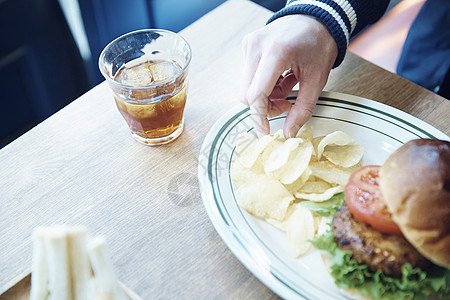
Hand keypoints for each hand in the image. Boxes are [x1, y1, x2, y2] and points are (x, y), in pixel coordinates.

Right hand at [240, 15, 337, 137]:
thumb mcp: (317, 79)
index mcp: (276, 52)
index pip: (257, 94)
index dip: (259, 118)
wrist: (314, 19)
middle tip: (285, 105)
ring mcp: (249, 44)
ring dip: (264, 96)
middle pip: (247, 94)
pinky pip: (247, 76)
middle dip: (264, 107)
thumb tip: (288, 134)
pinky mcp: (247, 45)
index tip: (266, 133)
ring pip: (245, 87)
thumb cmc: (318, 45)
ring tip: (285, 88)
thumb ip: (302, 109)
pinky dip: (262, 85)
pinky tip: (279, 78)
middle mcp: (257, 46)